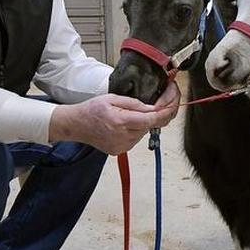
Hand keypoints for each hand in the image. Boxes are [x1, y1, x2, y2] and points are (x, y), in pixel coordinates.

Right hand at [49, 83, 180, 154]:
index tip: (173, 103)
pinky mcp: (120, 150)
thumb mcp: (112, 98)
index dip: (166, 111)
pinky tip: (125, 124)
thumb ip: (134, 104)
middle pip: (150, 126)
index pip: (153, 119)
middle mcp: (124, 137)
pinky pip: (136, 139)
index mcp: (122, 122)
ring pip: (144, 132)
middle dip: (155, 114)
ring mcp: (122, 146)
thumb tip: (153, 108)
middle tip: (155, 102)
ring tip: (129, 114)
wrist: (76, 125)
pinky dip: (135, 130)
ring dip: (143, 123)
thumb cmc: (92, 109)